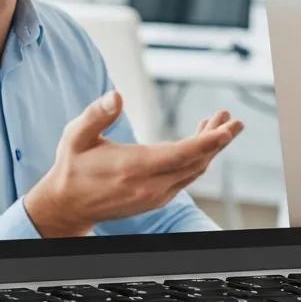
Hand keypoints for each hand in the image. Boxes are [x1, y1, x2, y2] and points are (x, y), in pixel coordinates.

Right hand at [24, 91, 243, 236]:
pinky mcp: (156, 198)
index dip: (208, 141)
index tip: (227, 127)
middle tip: (233, 120)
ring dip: (210, 148)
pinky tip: (201, 141)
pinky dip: (198, 158)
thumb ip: (97, 114)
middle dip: (218, 140)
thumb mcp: (76, 136)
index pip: (182, 155)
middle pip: (195, 162)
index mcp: (133, 167)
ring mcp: (155, 195)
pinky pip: (186, 177)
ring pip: (193, 170)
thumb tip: (117, 95)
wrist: (66, 206)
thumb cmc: (72, 166)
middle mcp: (149, 185)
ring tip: (221, 123)